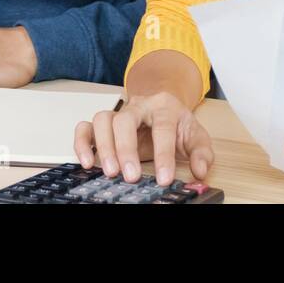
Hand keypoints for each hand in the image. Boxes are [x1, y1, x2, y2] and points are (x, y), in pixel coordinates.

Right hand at [73, 91, 213, 186]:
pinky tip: (87, 162)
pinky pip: (85, 126)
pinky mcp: (103, 124)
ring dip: (103, 147)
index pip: (162, 128)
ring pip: (102, 119)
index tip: (163, 178)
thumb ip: (201, 153)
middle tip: (130, 175)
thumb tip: (200, 170)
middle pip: (125, 120)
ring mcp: (118, 113)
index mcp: (164, 107)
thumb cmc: (176, 122)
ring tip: (110, 171)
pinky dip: (82, 143)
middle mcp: (138, 107)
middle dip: (126, 149)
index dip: (163, 154)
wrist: (162, 104)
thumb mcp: (195, 135)